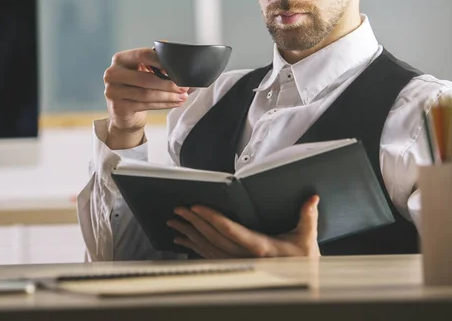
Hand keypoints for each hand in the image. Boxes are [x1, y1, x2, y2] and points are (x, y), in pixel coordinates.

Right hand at [103, 48, 188, 148]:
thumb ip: (155, 61)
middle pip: (146, 78)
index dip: (161, 60)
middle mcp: (113, 73)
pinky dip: (163, 104)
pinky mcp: (118, 107)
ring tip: (182, 96)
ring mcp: (113, 91)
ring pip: (147, 94)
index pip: (143, 55)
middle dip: (168, 83)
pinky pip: (145, 105)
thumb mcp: (142, 70)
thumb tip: (174, 53)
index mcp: (120, 59)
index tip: (177, 67)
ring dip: (168, 96)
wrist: (122, 112)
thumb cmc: (135, 87)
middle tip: (184, 86)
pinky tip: (174, 103)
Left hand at [167, 195, 320, 257]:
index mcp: (260, 247)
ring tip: (175, 221)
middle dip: (194, 221)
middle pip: (213, 237)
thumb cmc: (302, 265)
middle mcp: (244, 257)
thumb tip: (312, 198)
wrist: (300, 288)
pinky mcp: (233, 267)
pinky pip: (208, 257)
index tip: (196, 207)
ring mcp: (237, 264)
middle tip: (179, 209)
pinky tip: (182, 240)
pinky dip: (193, 247)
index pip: (230, 230)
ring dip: (189, 234)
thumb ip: (307, 216)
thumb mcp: (307, 240)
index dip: (211, 217)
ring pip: (207, 247)